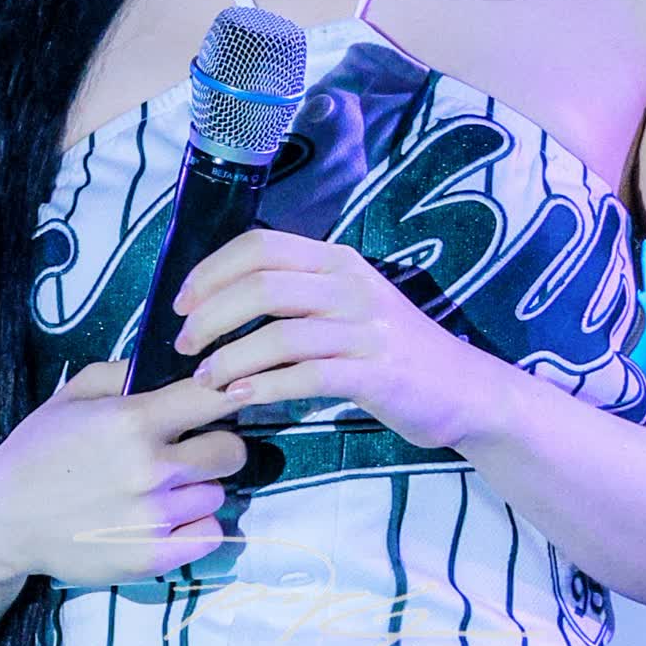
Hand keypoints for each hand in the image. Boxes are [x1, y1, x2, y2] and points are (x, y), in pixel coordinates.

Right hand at [0, 358, 248, 588]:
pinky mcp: (153, 558)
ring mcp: (154, 518)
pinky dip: (197, 527)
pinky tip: (171, 518)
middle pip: (232, 451)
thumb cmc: (40, 449)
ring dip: (199, 489)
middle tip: (193, 450)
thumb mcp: (75, 393)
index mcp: (132, 420)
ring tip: (166, 488)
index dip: (225, 394)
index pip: (214, 396)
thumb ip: (127, 371)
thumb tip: (179, 363)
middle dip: (218, 446)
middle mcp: (150, 468)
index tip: (225, 398)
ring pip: (218, 494)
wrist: (3, 519)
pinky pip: (210, 535)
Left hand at [171, 229, 503, 450]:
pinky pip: (307, 376)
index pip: (259, 246)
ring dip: (230, 358)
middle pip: (262, 285)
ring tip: (205, 381)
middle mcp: (351, 285)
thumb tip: (218, 302)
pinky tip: (241, 400)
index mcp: (337, 261)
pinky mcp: (376, 373)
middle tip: (184, 345)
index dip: (211, 271)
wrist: (463, 390)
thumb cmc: (391, 350)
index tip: (182, 304)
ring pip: (279, 332)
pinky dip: (265, 387)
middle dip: (210, 315)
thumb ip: (296, 295)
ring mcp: (366, 329)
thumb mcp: (347, 304)